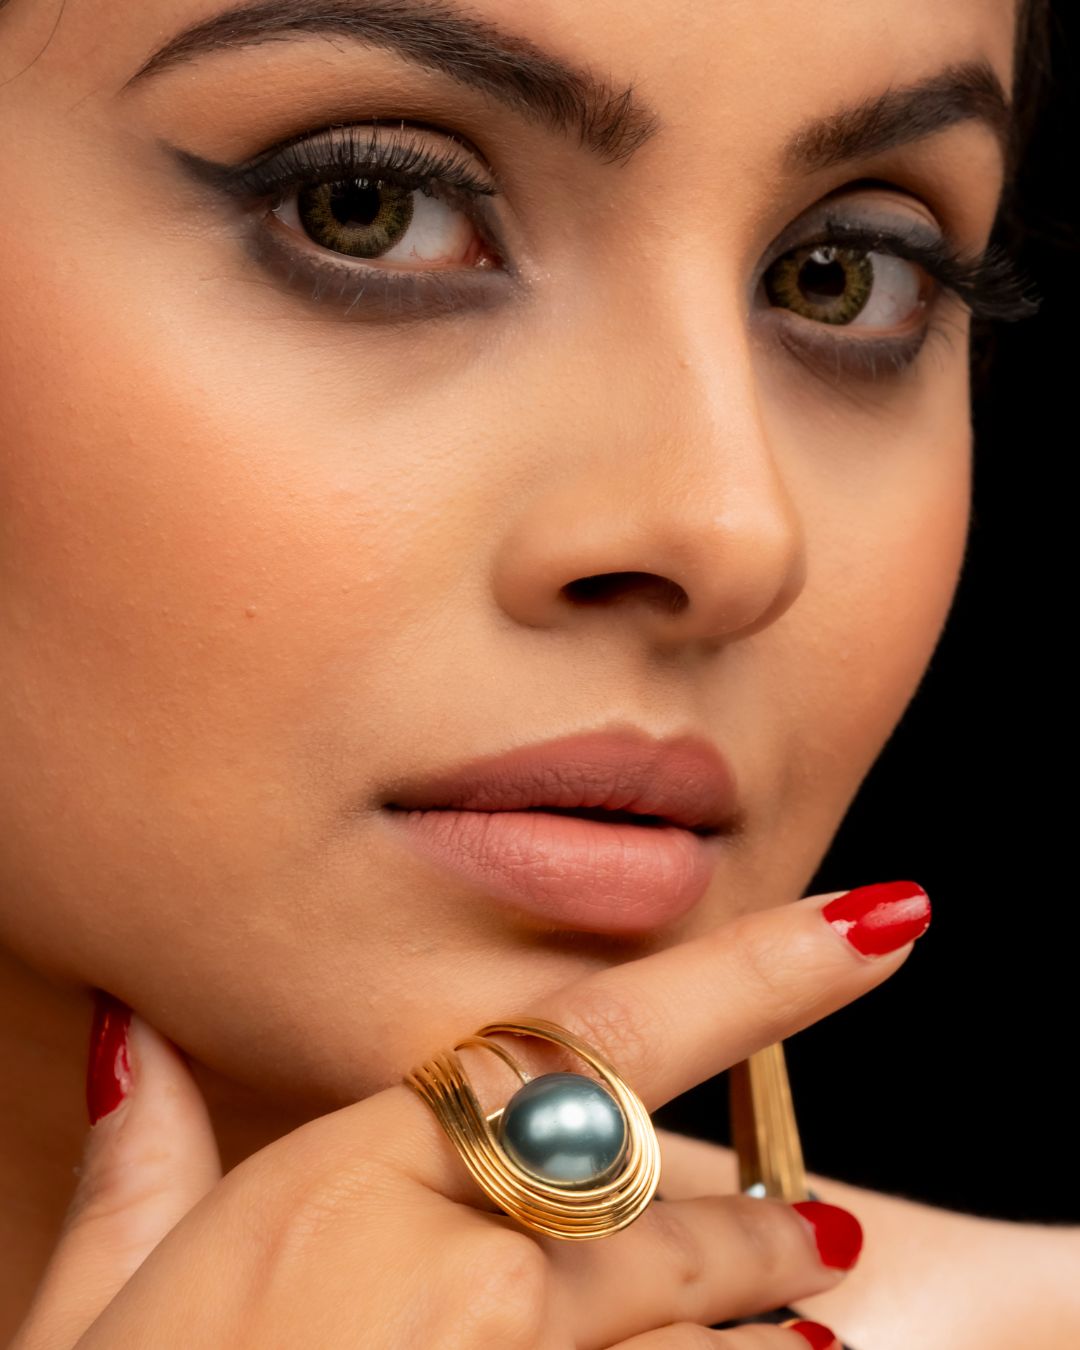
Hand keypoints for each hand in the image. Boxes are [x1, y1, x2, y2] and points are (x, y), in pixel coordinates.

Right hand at [12, 880, 928, 1348]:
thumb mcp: (98, 1307)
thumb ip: (140, 1167)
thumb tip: (139, 1045)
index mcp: (349, 1180)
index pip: (594, 1035)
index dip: (756, 972)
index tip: (872, 924)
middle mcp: (458, 1261)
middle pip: (672, 1211)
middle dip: (761, 1225)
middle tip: (815, 1227)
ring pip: (702, 1328)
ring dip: (761, 1325)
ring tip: (799, 1319)